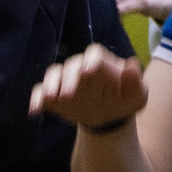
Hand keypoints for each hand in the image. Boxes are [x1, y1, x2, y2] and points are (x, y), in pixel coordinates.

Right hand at [30, 43, 149, 130]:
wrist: (109, 117)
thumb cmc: (124, 101)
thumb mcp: (137, 95)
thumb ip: (135, 81)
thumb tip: (133, 65)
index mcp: (101, 62)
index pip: (94, 54)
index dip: (91, 61)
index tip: (88, 72)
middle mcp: (80, 65)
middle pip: (72, 65)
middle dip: (69, 79)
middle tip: (68, 95)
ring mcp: (65, 79)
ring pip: (54, 74)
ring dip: (51, 85)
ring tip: (50, 98)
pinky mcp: (53, 93)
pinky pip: (41, 92)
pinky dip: (37, 99)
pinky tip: (35, 110)